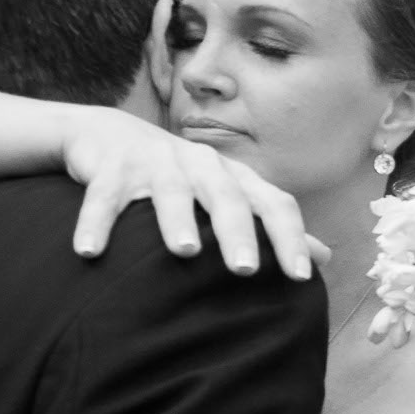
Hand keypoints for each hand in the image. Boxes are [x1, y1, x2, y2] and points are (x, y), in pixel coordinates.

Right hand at [59, 107, 320, 280]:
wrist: (110, 136)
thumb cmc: (183, 179)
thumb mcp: (228, 197)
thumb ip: (271, 227)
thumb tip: (325, 258)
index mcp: (234, 178)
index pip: (274, 203)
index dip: (290, 238)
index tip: (302, 276)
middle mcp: (201, 166)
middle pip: (226, 197)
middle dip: (237, 232)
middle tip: (245, 268)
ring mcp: (156, 161)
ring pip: (170, 190)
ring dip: (175, 219)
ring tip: (182, 251)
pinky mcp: (112, 165)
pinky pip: (104, 196)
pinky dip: (96, 222)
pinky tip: (89, 252)